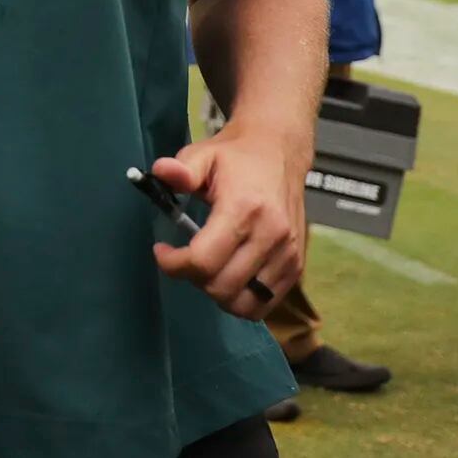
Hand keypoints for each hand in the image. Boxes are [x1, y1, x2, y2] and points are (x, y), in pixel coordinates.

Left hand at [149, 124, 307, 319]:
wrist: (279, 153)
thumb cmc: (235, 157)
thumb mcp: (202, 154)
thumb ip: (181, 169)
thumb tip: (161, 172)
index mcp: (244, 209)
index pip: (204, 261)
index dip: (174, 264)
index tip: (161, 251)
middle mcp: (271, 237)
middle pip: (222, 287)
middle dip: (192, 279)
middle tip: (183, 259)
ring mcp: (288, 255)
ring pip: (245, 304)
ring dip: (217, 293)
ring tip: (206, 269)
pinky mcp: (296, 266)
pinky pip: (265, 304)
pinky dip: (241, 299)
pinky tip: (228, 276)